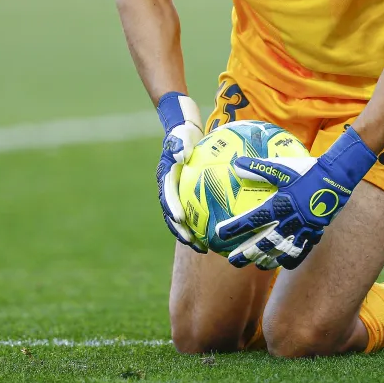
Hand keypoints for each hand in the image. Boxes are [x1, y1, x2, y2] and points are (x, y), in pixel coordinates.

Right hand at [155, 92, 205, 252]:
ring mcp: (177, 195)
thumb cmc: (183, 134)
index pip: (167, 197)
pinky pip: (195, 214)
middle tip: (192, 242)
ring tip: (204, 248)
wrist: (183, 135)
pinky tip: (218, 235)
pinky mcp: (187, 197)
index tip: (180, 219)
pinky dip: (203, 225)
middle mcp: (169, 190)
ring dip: (191, 235)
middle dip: (180, 230)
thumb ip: (179, 145)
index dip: (172, 209)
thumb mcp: (180, 135)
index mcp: (165, 178)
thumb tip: (181, 155)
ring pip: (182, 220)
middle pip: (172, 215)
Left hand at [216, 127, 376, 269]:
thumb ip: (258, 168)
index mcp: (280, 205)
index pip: (253, 220)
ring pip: (283, 251)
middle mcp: (290, 220)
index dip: (235, 227)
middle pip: (265, 242)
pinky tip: (284, 263)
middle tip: (233, 261)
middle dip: (247, 253)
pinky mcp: (315, 233)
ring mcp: (304, 229)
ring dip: (268, 259)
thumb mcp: (282, 167)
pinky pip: (302, 251)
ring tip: (257, 264)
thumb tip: (235, 163)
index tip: (219, 234)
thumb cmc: (307, 170)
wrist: (337, 177)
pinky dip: (292, 258)